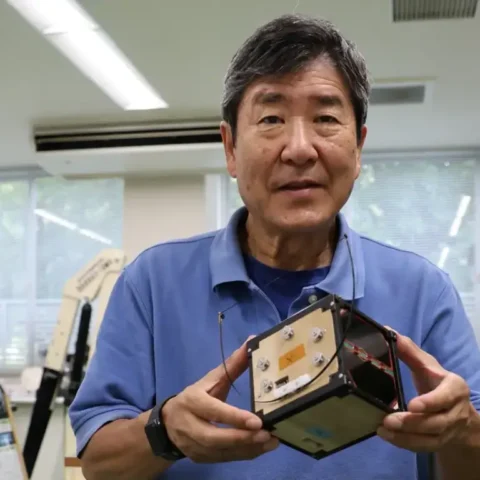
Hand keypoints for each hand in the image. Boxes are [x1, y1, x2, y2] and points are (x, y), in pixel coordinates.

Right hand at [162, 338, 278, 462]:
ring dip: (248, 449)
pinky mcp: (200, 458)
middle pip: (215, 437)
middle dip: (242, 438)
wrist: (168, 424)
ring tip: (271, 441)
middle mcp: (190, 425)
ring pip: (221, 452)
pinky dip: (244, 455)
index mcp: (192, 402)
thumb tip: (251, 341)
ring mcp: (194, 445)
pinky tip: (261, 448)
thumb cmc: (196, 397)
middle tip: (267, 434)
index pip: (214, 411)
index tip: (257, 421)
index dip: (234, 417)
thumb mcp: (211, 379)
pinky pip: (224, 459)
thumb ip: (232, 364)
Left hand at [378, 330, 472, 451]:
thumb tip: (387, 330)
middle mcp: (456, 412)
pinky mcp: (440, 442)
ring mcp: (449, 430)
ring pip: (430, 438)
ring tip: (382, 429)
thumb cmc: (437, 382)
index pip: (445, 398)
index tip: (412, 405)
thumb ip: (409, 350)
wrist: (457, 410)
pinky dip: (405, 444)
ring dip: (405, 437)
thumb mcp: (427, 364)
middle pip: (436, 422)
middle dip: (412, 423)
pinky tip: (387, 436)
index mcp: (455, 388)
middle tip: (388, 420)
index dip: (430, 402)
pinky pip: (424, 447)